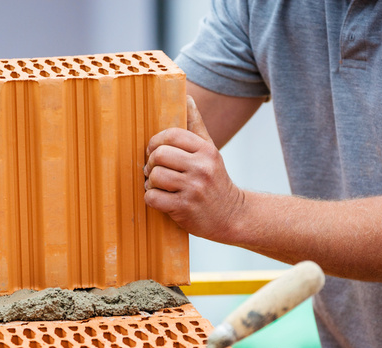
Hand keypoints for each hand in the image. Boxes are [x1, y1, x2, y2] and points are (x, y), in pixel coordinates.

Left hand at [144, 96, 242, 242]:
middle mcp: (202, 168)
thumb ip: (196, 126)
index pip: (171, 135)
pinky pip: (153, 197)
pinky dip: (151, 198)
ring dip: (150, 182)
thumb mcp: (210, 151)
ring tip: (158, 185)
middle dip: (151, 163)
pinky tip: (161, 199)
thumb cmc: (215, 181)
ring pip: (154, 176)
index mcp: (206, 150)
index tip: (155, 151)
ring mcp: (193, 189)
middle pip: (159, 155)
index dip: (156, 142)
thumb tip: (186, 97)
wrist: (232, 216)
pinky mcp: (184, 208)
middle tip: (154, 170)